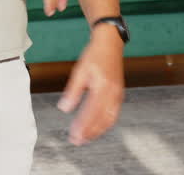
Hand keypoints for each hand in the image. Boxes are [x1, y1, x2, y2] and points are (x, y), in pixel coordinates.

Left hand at [58, 26, 124, 144]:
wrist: (110, 43)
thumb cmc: (95, 55)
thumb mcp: (79, 71)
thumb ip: (73, 91)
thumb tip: (65, 109)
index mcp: (102, 87)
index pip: (91, 113)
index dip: (82, 126)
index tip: (73, 135)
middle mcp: (113, 92)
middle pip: (102, 119)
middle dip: (90, 132)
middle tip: (77, 141)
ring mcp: (118, 94)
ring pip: (110, 119)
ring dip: (98, 131)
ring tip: (86, 138)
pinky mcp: (119, 94)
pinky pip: (114, 113)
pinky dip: (105, 123)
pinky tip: (97, 127)